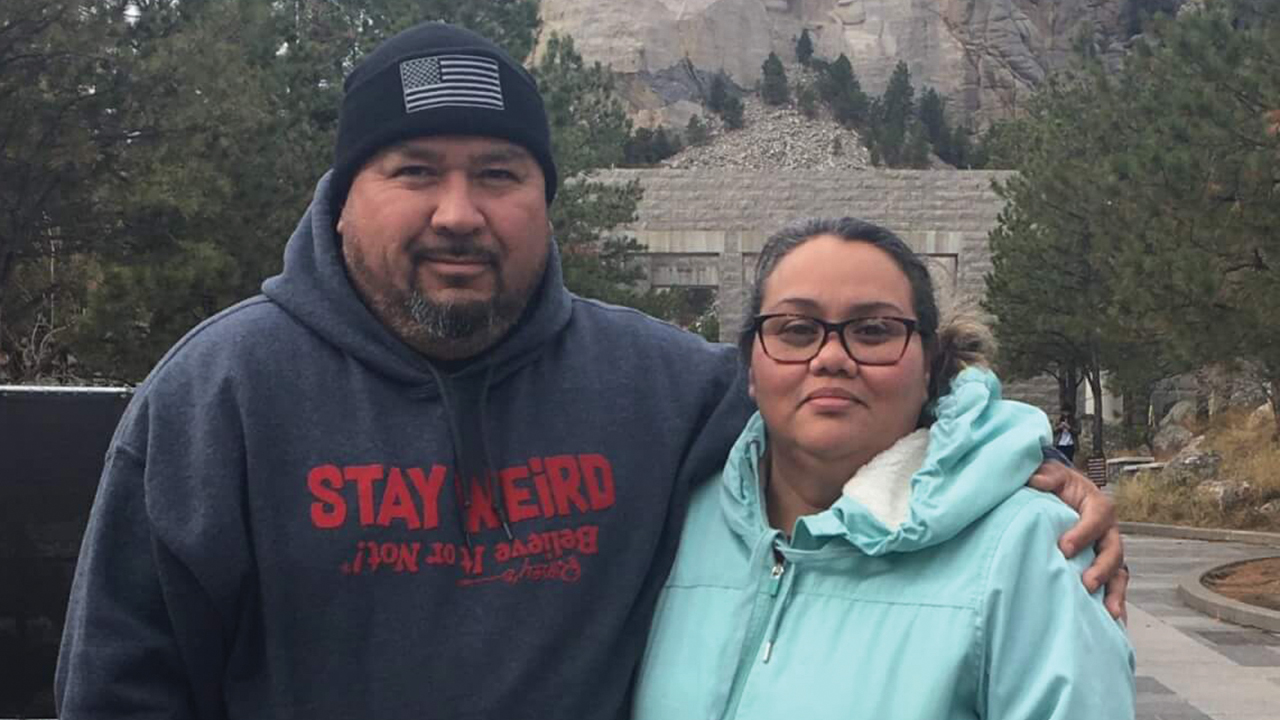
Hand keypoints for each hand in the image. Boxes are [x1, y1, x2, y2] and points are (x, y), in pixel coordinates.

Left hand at [1028, 460, 1127, 622]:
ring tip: (1109, 612)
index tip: (1064, 547)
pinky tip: (1112, 624)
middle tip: (1086, 583)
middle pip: (1113, 550)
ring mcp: (1107, 552)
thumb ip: (1046, 475)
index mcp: (1097, 506)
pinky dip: (1115, 604)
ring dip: (1115, 592)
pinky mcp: (1102, 569)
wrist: (1058, 495)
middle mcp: (1108, 531)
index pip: (1097, 518)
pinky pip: (1113, 588)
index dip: (1083, 533)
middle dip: (1102, 568)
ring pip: (1118, 573)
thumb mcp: (1051, 474)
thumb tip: (1036, 480)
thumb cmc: (1056, 485)